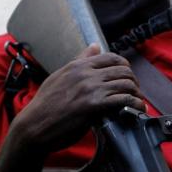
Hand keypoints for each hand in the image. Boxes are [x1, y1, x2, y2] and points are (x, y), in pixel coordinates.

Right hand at [9, 44, 143, 156]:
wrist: (35, 125)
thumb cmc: (45, 104)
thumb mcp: (60, 76)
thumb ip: (79, 61)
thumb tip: (94, 46)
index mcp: (77, 65)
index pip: (111, 58)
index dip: (124, 66)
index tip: (126, 76)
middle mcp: (85, 74)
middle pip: (123, 70)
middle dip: (133, 81)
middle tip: (134, 91)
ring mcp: (90, 89)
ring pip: (126, 84)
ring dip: (136, 93)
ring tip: (136, 101)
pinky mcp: (94, 105)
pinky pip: (124, 100)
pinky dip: (135, 104)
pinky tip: (136, 109)